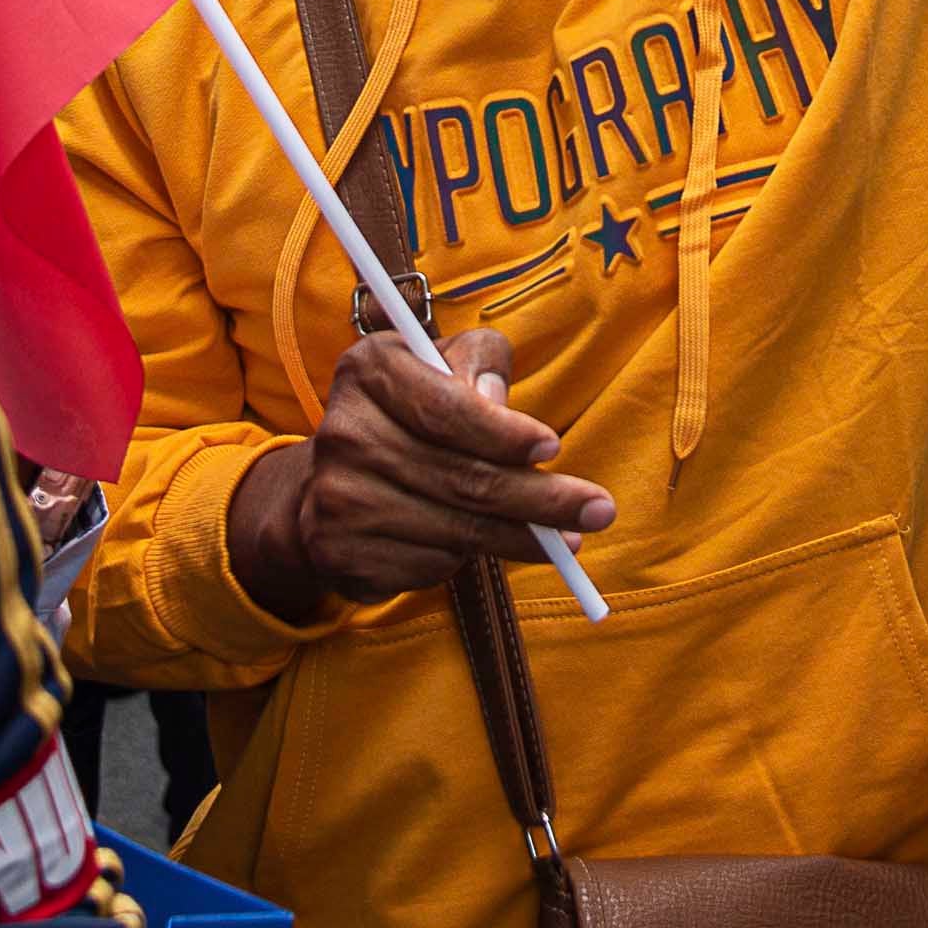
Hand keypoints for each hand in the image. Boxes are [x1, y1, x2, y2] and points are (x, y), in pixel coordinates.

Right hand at [239, 326, 614, 610]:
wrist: (329, 483)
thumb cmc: (412, 411)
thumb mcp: (444, 362)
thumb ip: (481, 363)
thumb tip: (499, 405)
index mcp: (369, 370)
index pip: (445, 408)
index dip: (503, 433)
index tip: (553, 448)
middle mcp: (344, 432)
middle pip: (461, 478)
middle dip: (540, 500)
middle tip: (598, 511)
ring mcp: (336, 499)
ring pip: (454, 529)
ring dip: (519, 540)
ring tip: (566, 540)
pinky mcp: (340, 554)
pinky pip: (429, 565)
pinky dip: (467, 559)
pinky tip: (485, 546)